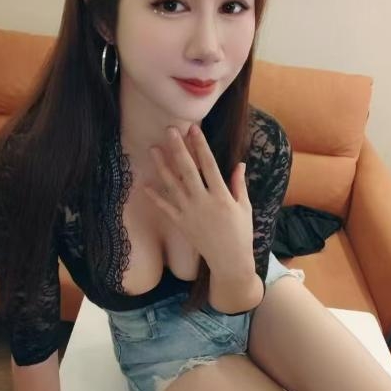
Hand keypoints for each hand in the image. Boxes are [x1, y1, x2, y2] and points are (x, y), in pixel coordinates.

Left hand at [143, 124, 253, 275]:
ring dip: (162, 166)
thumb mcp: (244, 207)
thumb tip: (240, 164)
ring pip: (173, 185)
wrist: (229, 260)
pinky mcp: (181, 223)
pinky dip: (155, 196)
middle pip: (188, 170)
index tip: (194, 129)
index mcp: (221, 196)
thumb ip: (239, 185)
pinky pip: (165, 207)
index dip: (200, 146)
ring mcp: (190, 213)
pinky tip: (145, 184)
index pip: (209, 165)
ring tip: (153, 149)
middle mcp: (203, 202)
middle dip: (178, 149)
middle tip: (170, 130)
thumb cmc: (240, 233)